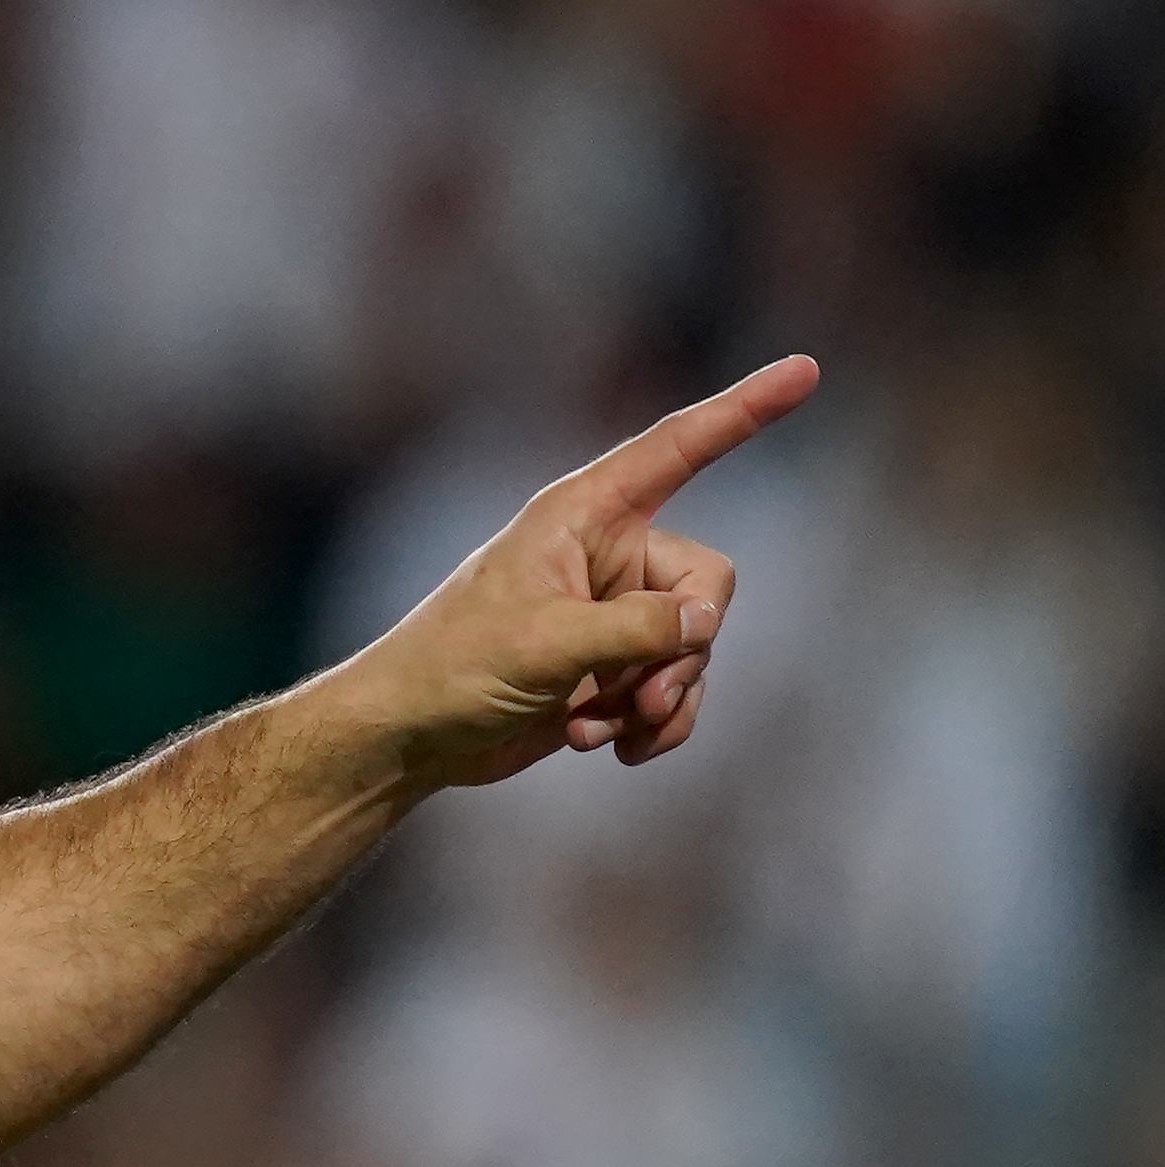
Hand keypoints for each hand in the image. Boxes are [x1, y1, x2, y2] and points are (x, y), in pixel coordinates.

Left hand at [357, 354, 820, 789]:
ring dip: (661, 697)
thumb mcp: (546, 644)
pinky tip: (606, 749)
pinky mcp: (612, 669)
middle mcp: (608, 554)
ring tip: (600, 729)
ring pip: (695, 646)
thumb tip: (705, 621)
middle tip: (640, 696)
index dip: (744, 410)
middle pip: (707, 583)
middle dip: (684, 648)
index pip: (679, 448)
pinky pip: (674, 691)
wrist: (408, 740)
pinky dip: (653, 725)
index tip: (806, 370)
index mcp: (583, 515)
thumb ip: (635, 628)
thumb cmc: (452, 670)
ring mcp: (614, 614)